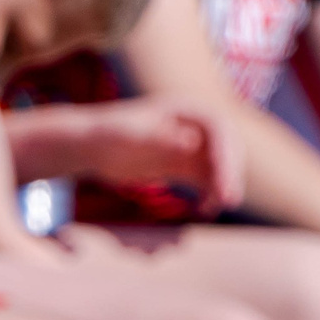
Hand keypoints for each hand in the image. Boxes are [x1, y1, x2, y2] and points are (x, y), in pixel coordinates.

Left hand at [72, 99, 244, 213]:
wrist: (90, 146)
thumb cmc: (107, 134)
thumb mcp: (130, 135)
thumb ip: (159, 138)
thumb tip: (192, 143)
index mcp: (185, 111)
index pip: (217, 129)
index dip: (225, 154)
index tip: (224, 179)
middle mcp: (193, 127)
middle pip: (223, 148)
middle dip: (228, 173)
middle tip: (228, 199)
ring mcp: (189, 147)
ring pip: (216, 167)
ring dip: (221, 186)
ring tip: (215, 207)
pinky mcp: (180, 167)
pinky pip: (203, 181)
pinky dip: (207, 194)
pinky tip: (204, 209)